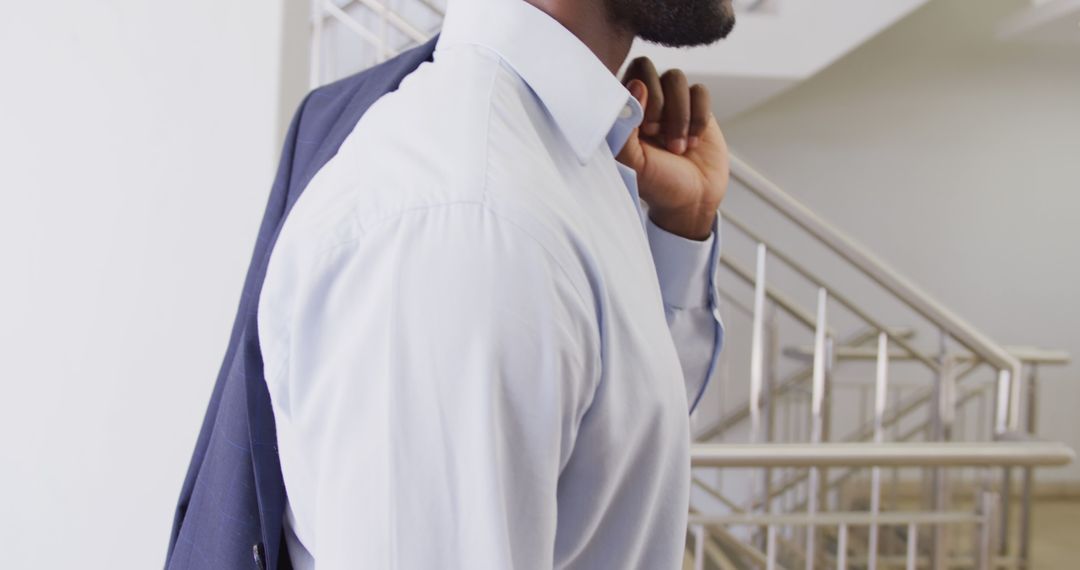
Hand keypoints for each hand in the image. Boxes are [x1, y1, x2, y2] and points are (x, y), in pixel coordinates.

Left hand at [617, 57, 728, 240]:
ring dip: (680, 115)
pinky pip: (700, 91)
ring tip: (678, 147)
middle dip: (658, 102)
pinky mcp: (698, 107)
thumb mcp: (631, 160)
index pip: (619, 74)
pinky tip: (694, 141)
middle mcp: (645, 100)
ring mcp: (672, 101)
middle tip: (657, 134)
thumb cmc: (656, 183)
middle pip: (648, 67)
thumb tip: (637, 84)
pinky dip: (698, 117)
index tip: (643, 128)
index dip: (635, 94)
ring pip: (676, 77)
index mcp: (622, 110)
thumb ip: (625, 123)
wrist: (692, 200)